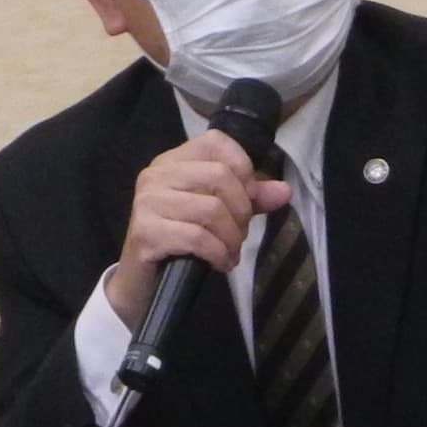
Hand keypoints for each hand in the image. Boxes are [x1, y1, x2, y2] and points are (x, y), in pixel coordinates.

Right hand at [102, 130, 288, 327]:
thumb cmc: (180, 244)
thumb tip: (284, 190)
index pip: (217, 143)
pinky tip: (219, 263)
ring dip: (231, 238)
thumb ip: (250, 199)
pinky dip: (218, 254)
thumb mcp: (218, 215)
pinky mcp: (146, 232)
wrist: (142, 284)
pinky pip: (197, 238)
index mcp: (173, 162)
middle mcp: (156, 175)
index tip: (247, 199)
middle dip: (241, 211)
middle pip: (220, 176)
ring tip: (229, 252)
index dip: (243, 169)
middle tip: (239, 235)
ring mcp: (148, 202)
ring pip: (212, 209)